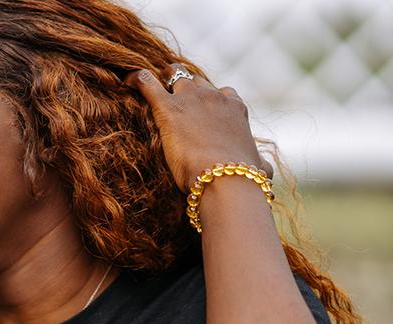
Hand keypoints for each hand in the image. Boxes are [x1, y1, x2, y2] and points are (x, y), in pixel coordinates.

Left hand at [127, 64, 271, 191]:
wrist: (225, 179)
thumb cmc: (242, 177)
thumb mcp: (257, 168)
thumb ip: (259, 163)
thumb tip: (264, 168)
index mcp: (235, 108)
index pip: (223, 94)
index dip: (209, 101)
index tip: (200, 111)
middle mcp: (215, 97)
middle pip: (196, 81)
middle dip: (184, 87)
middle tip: (172, 100)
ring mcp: (191, 98)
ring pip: (174, 76)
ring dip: (163, 81)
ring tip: (150, 88)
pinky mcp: (168, 107)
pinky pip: (147, 82)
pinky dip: (137, 79)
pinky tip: (127, 81)